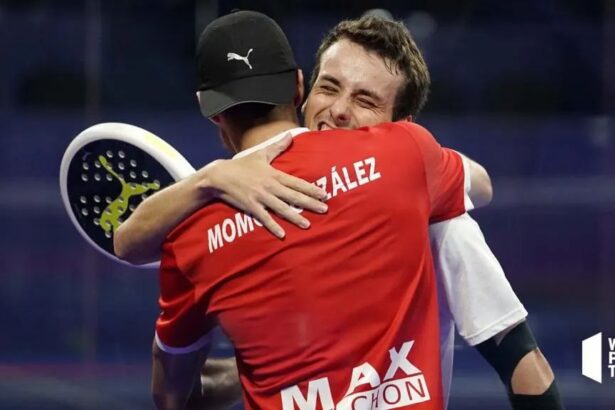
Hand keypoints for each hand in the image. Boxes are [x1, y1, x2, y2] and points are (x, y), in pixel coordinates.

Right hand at [201, 134, 327, 237]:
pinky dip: (273, 226)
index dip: (311, 189)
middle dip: (310, 203)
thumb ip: (277, 147)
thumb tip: (290, 135)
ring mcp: (261, 197)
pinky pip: (264, 218)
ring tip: (307, 225)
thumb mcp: (261, 154)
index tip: (324, 194)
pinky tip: (282, 234)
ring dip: (295, 217)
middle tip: (325, 209)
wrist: (219, 176)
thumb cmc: (241, 165)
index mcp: (274, 174)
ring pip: (282, 208)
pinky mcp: (251, 207)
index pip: (297, 183)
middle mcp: (270, 186)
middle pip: (293, 196)